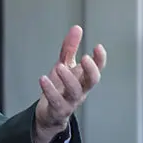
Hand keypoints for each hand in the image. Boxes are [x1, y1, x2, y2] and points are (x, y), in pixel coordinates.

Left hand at [33, 25, 105, 142]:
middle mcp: (80, 90)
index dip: (100, 59)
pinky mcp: (57, 110)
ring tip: (59, 67)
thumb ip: (70, 48)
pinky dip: (49, 90)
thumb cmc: (60, 89)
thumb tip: (77, 28)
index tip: (98, 47)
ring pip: (75, 92)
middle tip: (84, 58)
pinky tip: (42, 79)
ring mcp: (70, 101)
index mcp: (83, 80)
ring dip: (68, 79)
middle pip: (91, 81)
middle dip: (90, 69)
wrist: (49, 115)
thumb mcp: (64, 66)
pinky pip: (56, 101)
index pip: (97, 69)